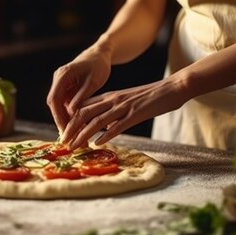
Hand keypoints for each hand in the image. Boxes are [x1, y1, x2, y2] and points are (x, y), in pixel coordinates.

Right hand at [46, 47, 111, 133]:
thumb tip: (72, 113)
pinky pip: (65, 104)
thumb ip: (82, 96)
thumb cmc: (98, 65)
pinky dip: (71, 115)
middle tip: (69, 138)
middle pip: (54, 104)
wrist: (99, 54)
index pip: (54, 99)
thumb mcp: (93, 81)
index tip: (64, 130)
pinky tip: (78, 128)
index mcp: (62, 75)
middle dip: (61, 121)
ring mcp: (61, 85)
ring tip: (75, 136)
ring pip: (59, 106)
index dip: (58, 116)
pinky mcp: (66, 89)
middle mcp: (58, 80)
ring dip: (66, 120)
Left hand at [59, 77, 188, 148]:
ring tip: (74, 146)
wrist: (173, 87)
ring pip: (97, 121)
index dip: (71, 120)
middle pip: (84, 114)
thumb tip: (103, 128)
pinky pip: (118, 125)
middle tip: (63, 143)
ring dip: (83, 135)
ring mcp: (124, 106)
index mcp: (110, 97)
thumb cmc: (151, 97)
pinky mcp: (136, 113)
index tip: (64, 133)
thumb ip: (113, 113)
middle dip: (71, 129)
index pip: (84, 107)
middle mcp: (113, 100)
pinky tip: (98, 143)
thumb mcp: (127, 102)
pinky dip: (106, 134)